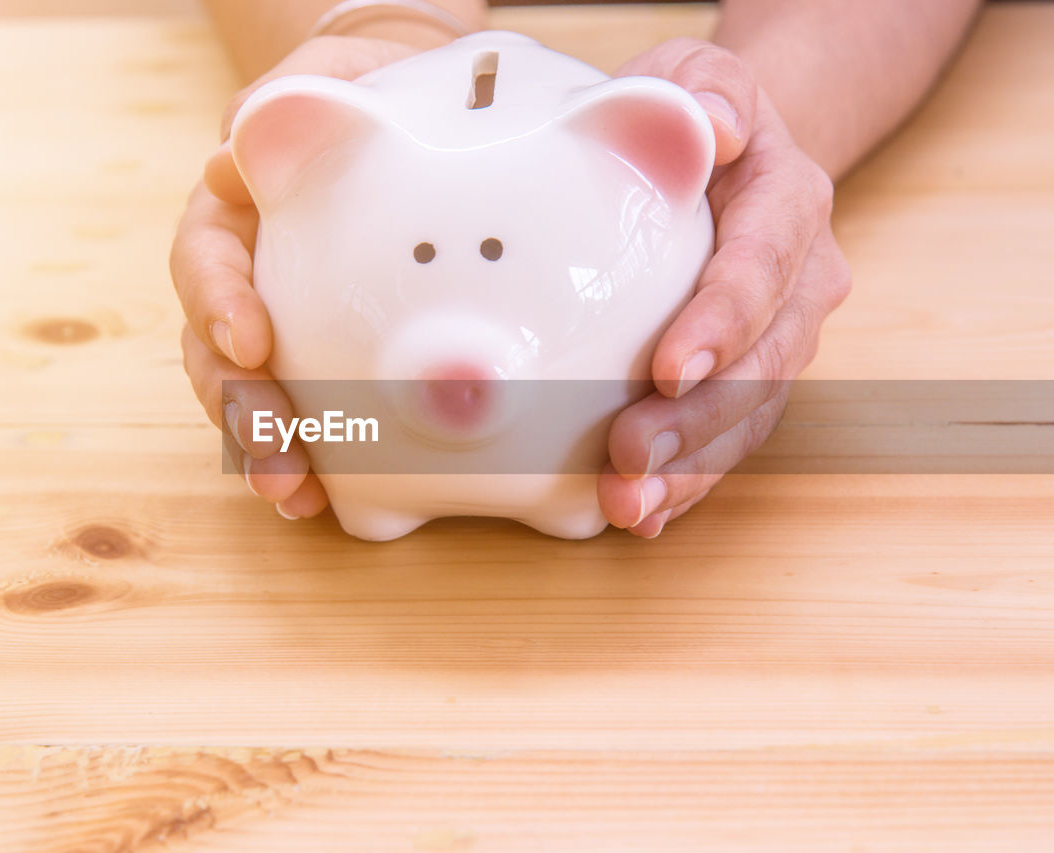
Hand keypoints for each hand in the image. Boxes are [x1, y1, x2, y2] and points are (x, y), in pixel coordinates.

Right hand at [171, 36, 420, 519]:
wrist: (403, 120)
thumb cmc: (361, 99)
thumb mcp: (325, 83)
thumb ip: (284, 107)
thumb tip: (236, 146)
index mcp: (234, 219)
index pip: (206, 260)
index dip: (218, 303)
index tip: (251, 339)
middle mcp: (246, 283)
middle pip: (215, 352)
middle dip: (238, 408)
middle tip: (272, 452)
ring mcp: (281, 329)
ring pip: (252, 397)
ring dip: (266, 451)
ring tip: (293, 494)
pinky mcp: (322, 362)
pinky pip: (311, 415)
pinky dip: (315, 460)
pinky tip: (328, 501)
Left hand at [597, 39, 852, 536]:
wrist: (722, 160)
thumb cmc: (689, 123)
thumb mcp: (692, 77)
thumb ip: (704, 92)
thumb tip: (715, 127)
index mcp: (788, 204)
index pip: (764, 265)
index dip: (723, 321)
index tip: (670, 368)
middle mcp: (799, 280)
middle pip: (764, 360)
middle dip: (699, 419)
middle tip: (633, 456)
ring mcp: (778, 336)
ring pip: (750, 413)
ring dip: (693, 467)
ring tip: (633, 504)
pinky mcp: (747, 377)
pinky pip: (730, 437)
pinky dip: (690, 478)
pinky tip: (647, 512)